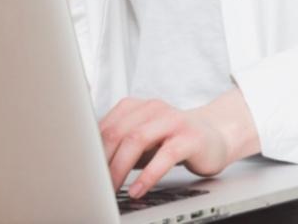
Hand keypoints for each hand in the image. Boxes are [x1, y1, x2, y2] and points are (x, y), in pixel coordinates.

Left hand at [99, 86, 261, 198]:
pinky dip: (148, 175)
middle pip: (118, 131)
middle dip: (102, 160)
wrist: (215, 135)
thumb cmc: (172, 140)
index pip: (105, 125)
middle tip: (94, 184)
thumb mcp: (143, 139)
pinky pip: (165, 155)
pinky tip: (138, 190)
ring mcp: (172, 120)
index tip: (82, 171)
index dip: (91, 150)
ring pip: (137, 139)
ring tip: (112, 188)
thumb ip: (120, 145)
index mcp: (136, 106)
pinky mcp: (189, 137)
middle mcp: (152, 108)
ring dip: (121, 167)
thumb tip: (90, 165)